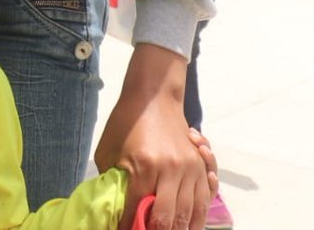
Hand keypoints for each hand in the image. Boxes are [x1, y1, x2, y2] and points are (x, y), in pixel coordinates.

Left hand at [95, 45, 210, 229]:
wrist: (153, 97)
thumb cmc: (125, 123)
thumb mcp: (108, 151)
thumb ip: (111, 181)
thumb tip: (113, 207)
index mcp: (143, 167)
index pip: (137, 209)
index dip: (129, 226)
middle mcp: (170, 170)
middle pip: (168, 218)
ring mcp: (189, 168)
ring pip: (190, 212)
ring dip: (181, 229)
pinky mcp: (199, 166)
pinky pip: (205, 198)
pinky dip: (198, 215)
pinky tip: (189, 223)